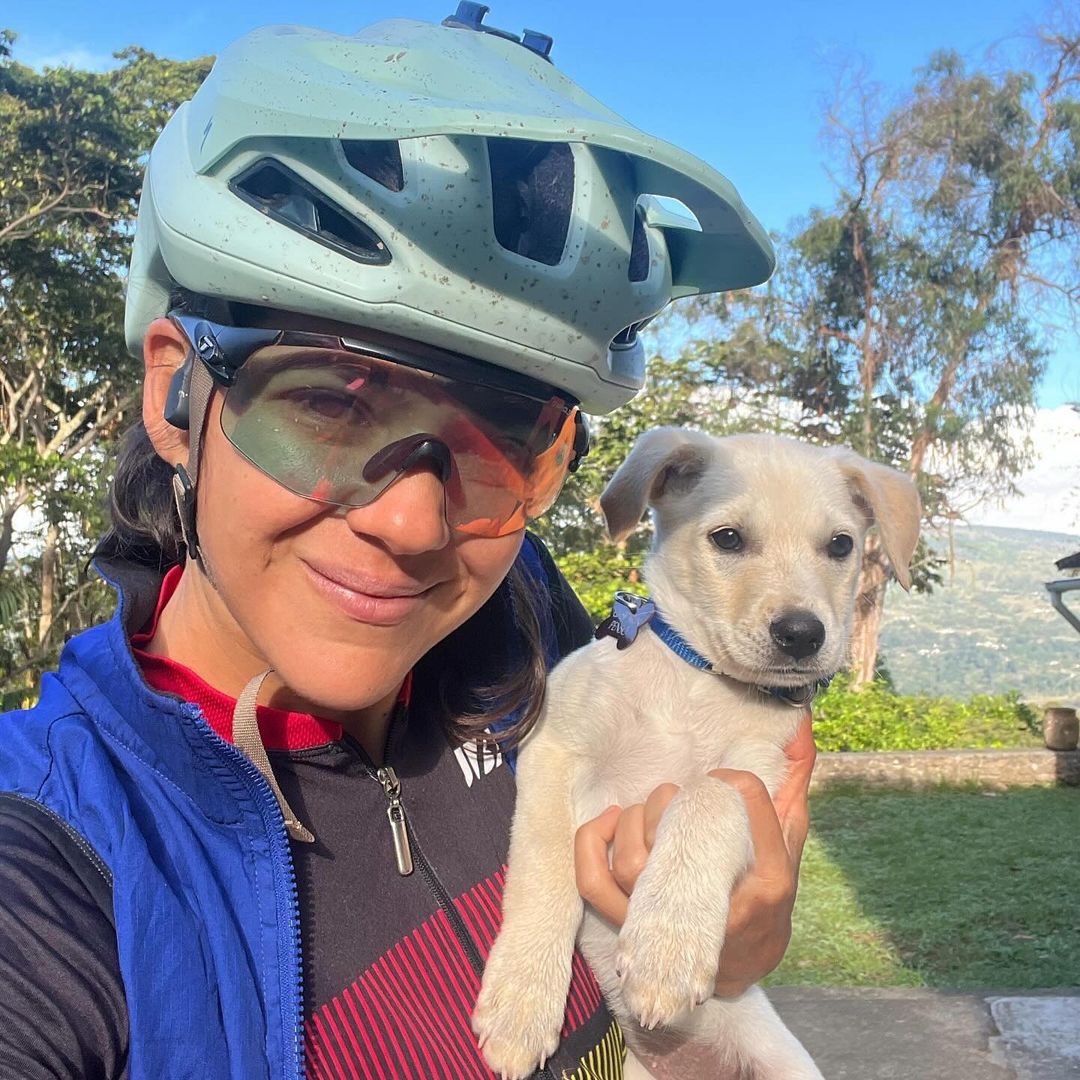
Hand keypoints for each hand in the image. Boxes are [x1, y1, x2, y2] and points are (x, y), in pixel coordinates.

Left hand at [573, 714, 815, 997]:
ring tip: (646, 808)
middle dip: (667, 804)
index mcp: (768, 884)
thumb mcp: (789, 845)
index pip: (756, 816)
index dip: (736, 784)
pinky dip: (591, 845)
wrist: (743, 962)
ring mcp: (670, 922)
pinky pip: (594, 883)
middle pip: (677, 846)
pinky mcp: (633, 926)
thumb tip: (798, 727)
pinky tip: (609, 819)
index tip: (723, 777)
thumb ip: (792, 787)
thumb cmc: (765, 894)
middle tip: (676, 794)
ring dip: (632, 821)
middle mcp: (718, 909)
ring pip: (631, 864)